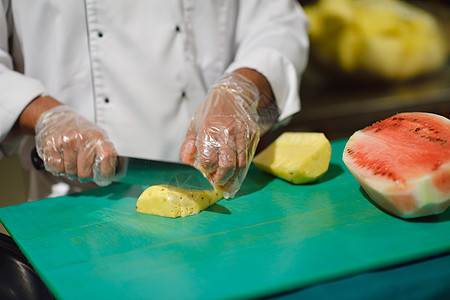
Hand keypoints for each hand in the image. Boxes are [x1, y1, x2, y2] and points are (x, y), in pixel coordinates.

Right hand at [34, 105, 116, 185]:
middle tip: (82, 166)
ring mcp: (66, 142)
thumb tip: (117, 174)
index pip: (107, 157)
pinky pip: (56, 169)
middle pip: (86, 172)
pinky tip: (61, 158)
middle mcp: (82, 138)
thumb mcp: (98, 137)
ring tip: (71, 159)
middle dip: (85, 174)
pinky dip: (58, 168)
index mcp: (97, 137)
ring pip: (71, 172)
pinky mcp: (50, 146)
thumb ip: (106, 154)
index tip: (104, 178)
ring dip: (71, 171)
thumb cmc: (80, 131)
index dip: (106, 172)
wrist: (56, 118)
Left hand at [180, 71, 276, 197]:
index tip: (205, 173)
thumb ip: (188, 147)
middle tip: (217, 183)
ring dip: (234, 179)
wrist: (233, 94)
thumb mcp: (194, 125)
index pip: (209, 160)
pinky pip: (248, 158)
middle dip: (221, 179)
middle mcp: (227, 132)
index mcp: (209, 129)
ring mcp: (243, 134)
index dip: (206, 171)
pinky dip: (242, 171)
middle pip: (227, 165)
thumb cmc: (210, 111)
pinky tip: (236, 177)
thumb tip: (188, 165)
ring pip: (241, 165)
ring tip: (227, 185)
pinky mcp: (253, 135)